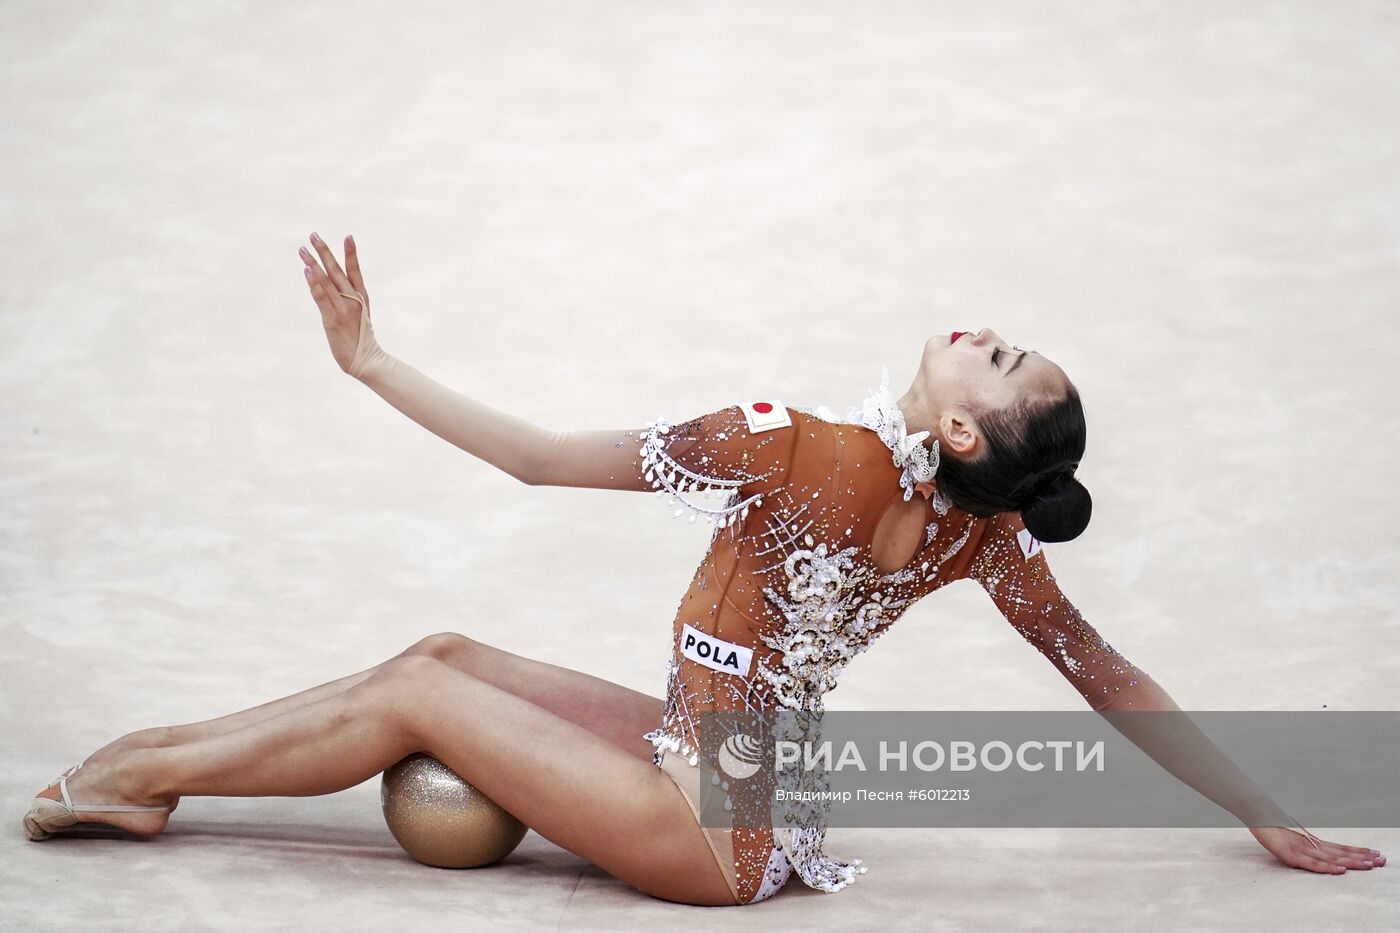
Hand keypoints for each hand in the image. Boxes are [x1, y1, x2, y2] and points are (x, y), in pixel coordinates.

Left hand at [299, 231, 387, 378]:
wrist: (367, 361)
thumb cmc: (360, 339)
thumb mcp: (357, 316)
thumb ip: (346, 301)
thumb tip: (332, 291)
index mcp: (361, 298)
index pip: (356, 271)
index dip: (352, 253)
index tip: (349, 236)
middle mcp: (353, 300)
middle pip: (337, 270)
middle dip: (325, 251)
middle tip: (313, 234)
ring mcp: (343, 309)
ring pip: (326, 281)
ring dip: (313, 264)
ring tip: (302, 250)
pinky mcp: (332, 320)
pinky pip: (322, 298)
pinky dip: (314, 284)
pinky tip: (307, 272)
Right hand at [1249, 825, 1385, 873]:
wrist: (1257, 811)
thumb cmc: (1271, 824)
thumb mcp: (1290, 837)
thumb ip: (1303, 844)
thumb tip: (1314, 848)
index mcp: (1312, 842)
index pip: (1340, 848)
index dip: (1358, 851)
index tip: (1375, 853)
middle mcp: (1311, 845)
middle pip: (1341, 853)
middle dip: (1363, 857)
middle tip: (1382, 860)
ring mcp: (1302, 849)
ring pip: (1332, 858)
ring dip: (1353, 862)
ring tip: (1371, 864)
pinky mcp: (1292, 854)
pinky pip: (1313, 864)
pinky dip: (1329, 868)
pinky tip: (1342, 870)